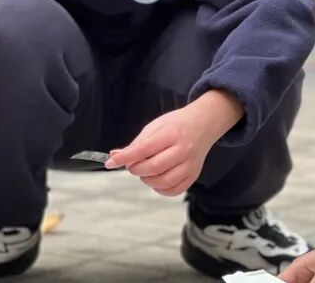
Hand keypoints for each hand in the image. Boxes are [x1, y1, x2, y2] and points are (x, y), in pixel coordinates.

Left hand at [106, 90, 242, 196]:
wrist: (203, 124)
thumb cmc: (176, 124)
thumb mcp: (155, 126)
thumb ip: (136, 143)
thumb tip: (115, 155)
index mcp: (171, 134)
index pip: (143, 149)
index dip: (124, 158)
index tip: (110, 162)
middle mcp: (183, 150)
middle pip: (153, 168)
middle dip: (135, 169)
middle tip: (131, 165)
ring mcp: (190, 164)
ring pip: (163, 182)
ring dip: (146, 180)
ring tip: (144, 171)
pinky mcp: (194, 175)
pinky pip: (174, 190)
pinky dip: (160, 189)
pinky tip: (156, 179)